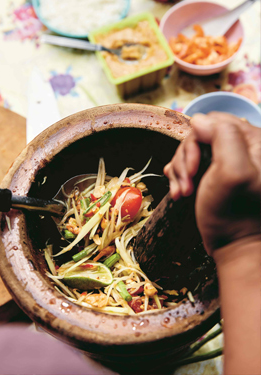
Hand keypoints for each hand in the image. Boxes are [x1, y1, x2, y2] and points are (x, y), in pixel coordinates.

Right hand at [164, 112, 260, 254]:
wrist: (235, 248)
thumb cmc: (235, 215)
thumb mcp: (232, 172)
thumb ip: (223, 137)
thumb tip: (200, 119)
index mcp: (253, 142)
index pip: (215, 121)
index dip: (197, 140)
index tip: (195, 168)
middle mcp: (241, 149)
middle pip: (199, 135)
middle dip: (187, 160)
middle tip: (187, 184)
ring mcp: (226, 162)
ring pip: (190, 150)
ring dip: (181, 172)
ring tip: (182, 192)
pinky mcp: (213, 174)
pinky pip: (188, 164)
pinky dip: (180, 177)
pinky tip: (180, 192)